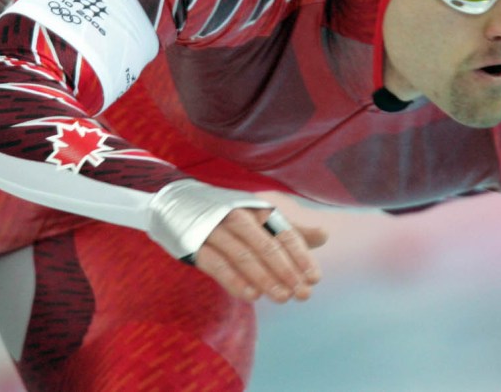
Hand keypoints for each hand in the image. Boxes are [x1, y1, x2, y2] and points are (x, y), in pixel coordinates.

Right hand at [194, 208, 327, 302]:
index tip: (315, 279)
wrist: (176, 203)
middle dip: (287, 271)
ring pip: (244, 256)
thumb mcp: (260, 217)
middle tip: (302, 295)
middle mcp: (238, 216)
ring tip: (282, 298)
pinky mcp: (194, 244)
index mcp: (257, 208)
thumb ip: (290, 229)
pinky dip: (235, 280)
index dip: (301, 256)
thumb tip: (324, 235)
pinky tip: (251, 295)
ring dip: (265, 278)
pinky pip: (216, 265)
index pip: (284, 233)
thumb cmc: (228, 214)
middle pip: (266, 245)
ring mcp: (215, 230)